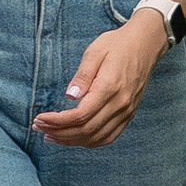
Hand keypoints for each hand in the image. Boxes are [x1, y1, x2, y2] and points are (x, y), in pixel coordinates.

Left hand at [36, 18, 167, 147]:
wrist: (146, 43)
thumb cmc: (118, 44)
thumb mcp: (95, 52)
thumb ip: (82, 75)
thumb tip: (69, 96)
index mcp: (109, 87)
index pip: (80, 115)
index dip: (57, 121)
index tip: (39, 119)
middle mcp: (120, 104)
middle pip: (86, 130)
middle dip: (59, 133)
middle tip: (39, 128)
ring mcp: (126, 111)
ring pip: (96, 138)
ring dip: (71, 141)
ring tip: (51, 136)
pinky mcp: (129, 114)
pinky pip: (108, 137)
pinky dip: (89, 142)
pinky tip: (73, 138)